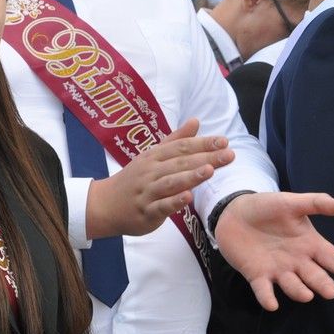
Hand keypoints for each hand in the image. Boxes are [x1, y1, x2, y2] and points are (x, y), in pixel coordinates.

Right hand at [85, 118, 233, 238]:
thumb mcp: (151, 156)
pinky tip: (187, 197)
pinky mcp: (146, 212)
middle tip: (229, 154)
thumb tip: (196, 121)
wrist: (104, 205)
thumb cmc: (134, 180)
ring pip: (170, 183)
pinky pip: (160, 207)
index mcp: (153, 157)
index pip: (180, 147)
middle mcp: (150, 172)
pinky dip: (173, 202)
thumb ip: (175, 140)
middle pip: (179, 163)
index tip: (224, 141)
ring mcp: (147, 192)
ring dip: (190, 176)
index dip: (202, 143)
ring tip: (209, 170)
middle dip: (205, 158)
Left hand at [214, 191, 333, 309]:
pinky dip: (267, 297)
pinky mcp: (257, 275)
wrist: (233, 212)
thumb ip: (315, 203)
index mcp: (310, 244)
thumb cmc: (266, 208)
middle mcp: (297, 261)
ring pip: (292, 285)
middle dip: (322, 284)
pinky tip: (271, 305)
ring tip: (306, 296)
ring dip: (299, 291)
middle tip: (330, 292)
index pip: (332, 258)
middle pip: (315, 276)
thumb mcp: (291, 203)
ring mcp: (277, 270)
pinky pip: (263, 290)